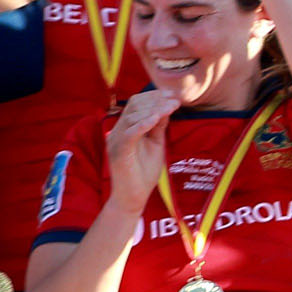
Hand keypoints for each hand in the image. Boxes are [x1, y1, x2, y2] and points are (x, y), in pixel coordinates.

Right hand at [103, 89, 178, 215]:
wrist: (133, 197)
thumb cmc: (144, 172)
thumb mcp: (156, 144)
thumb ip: (159, 126)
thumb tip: (167, 108)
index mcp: (126, 128)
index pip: (136, 103)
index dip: (155, 96)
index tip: (174, 95)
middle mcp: (118, 131)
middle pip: (134, 106)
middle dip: (157, 100)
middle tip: (175, 99)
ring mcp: (116, 141)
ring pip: (132, 116)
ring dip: (154, 109)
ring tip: (171, 106)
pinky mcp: (118, 152)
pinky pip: (129, 134)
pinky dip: (142, 124)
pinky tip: (156, 118)